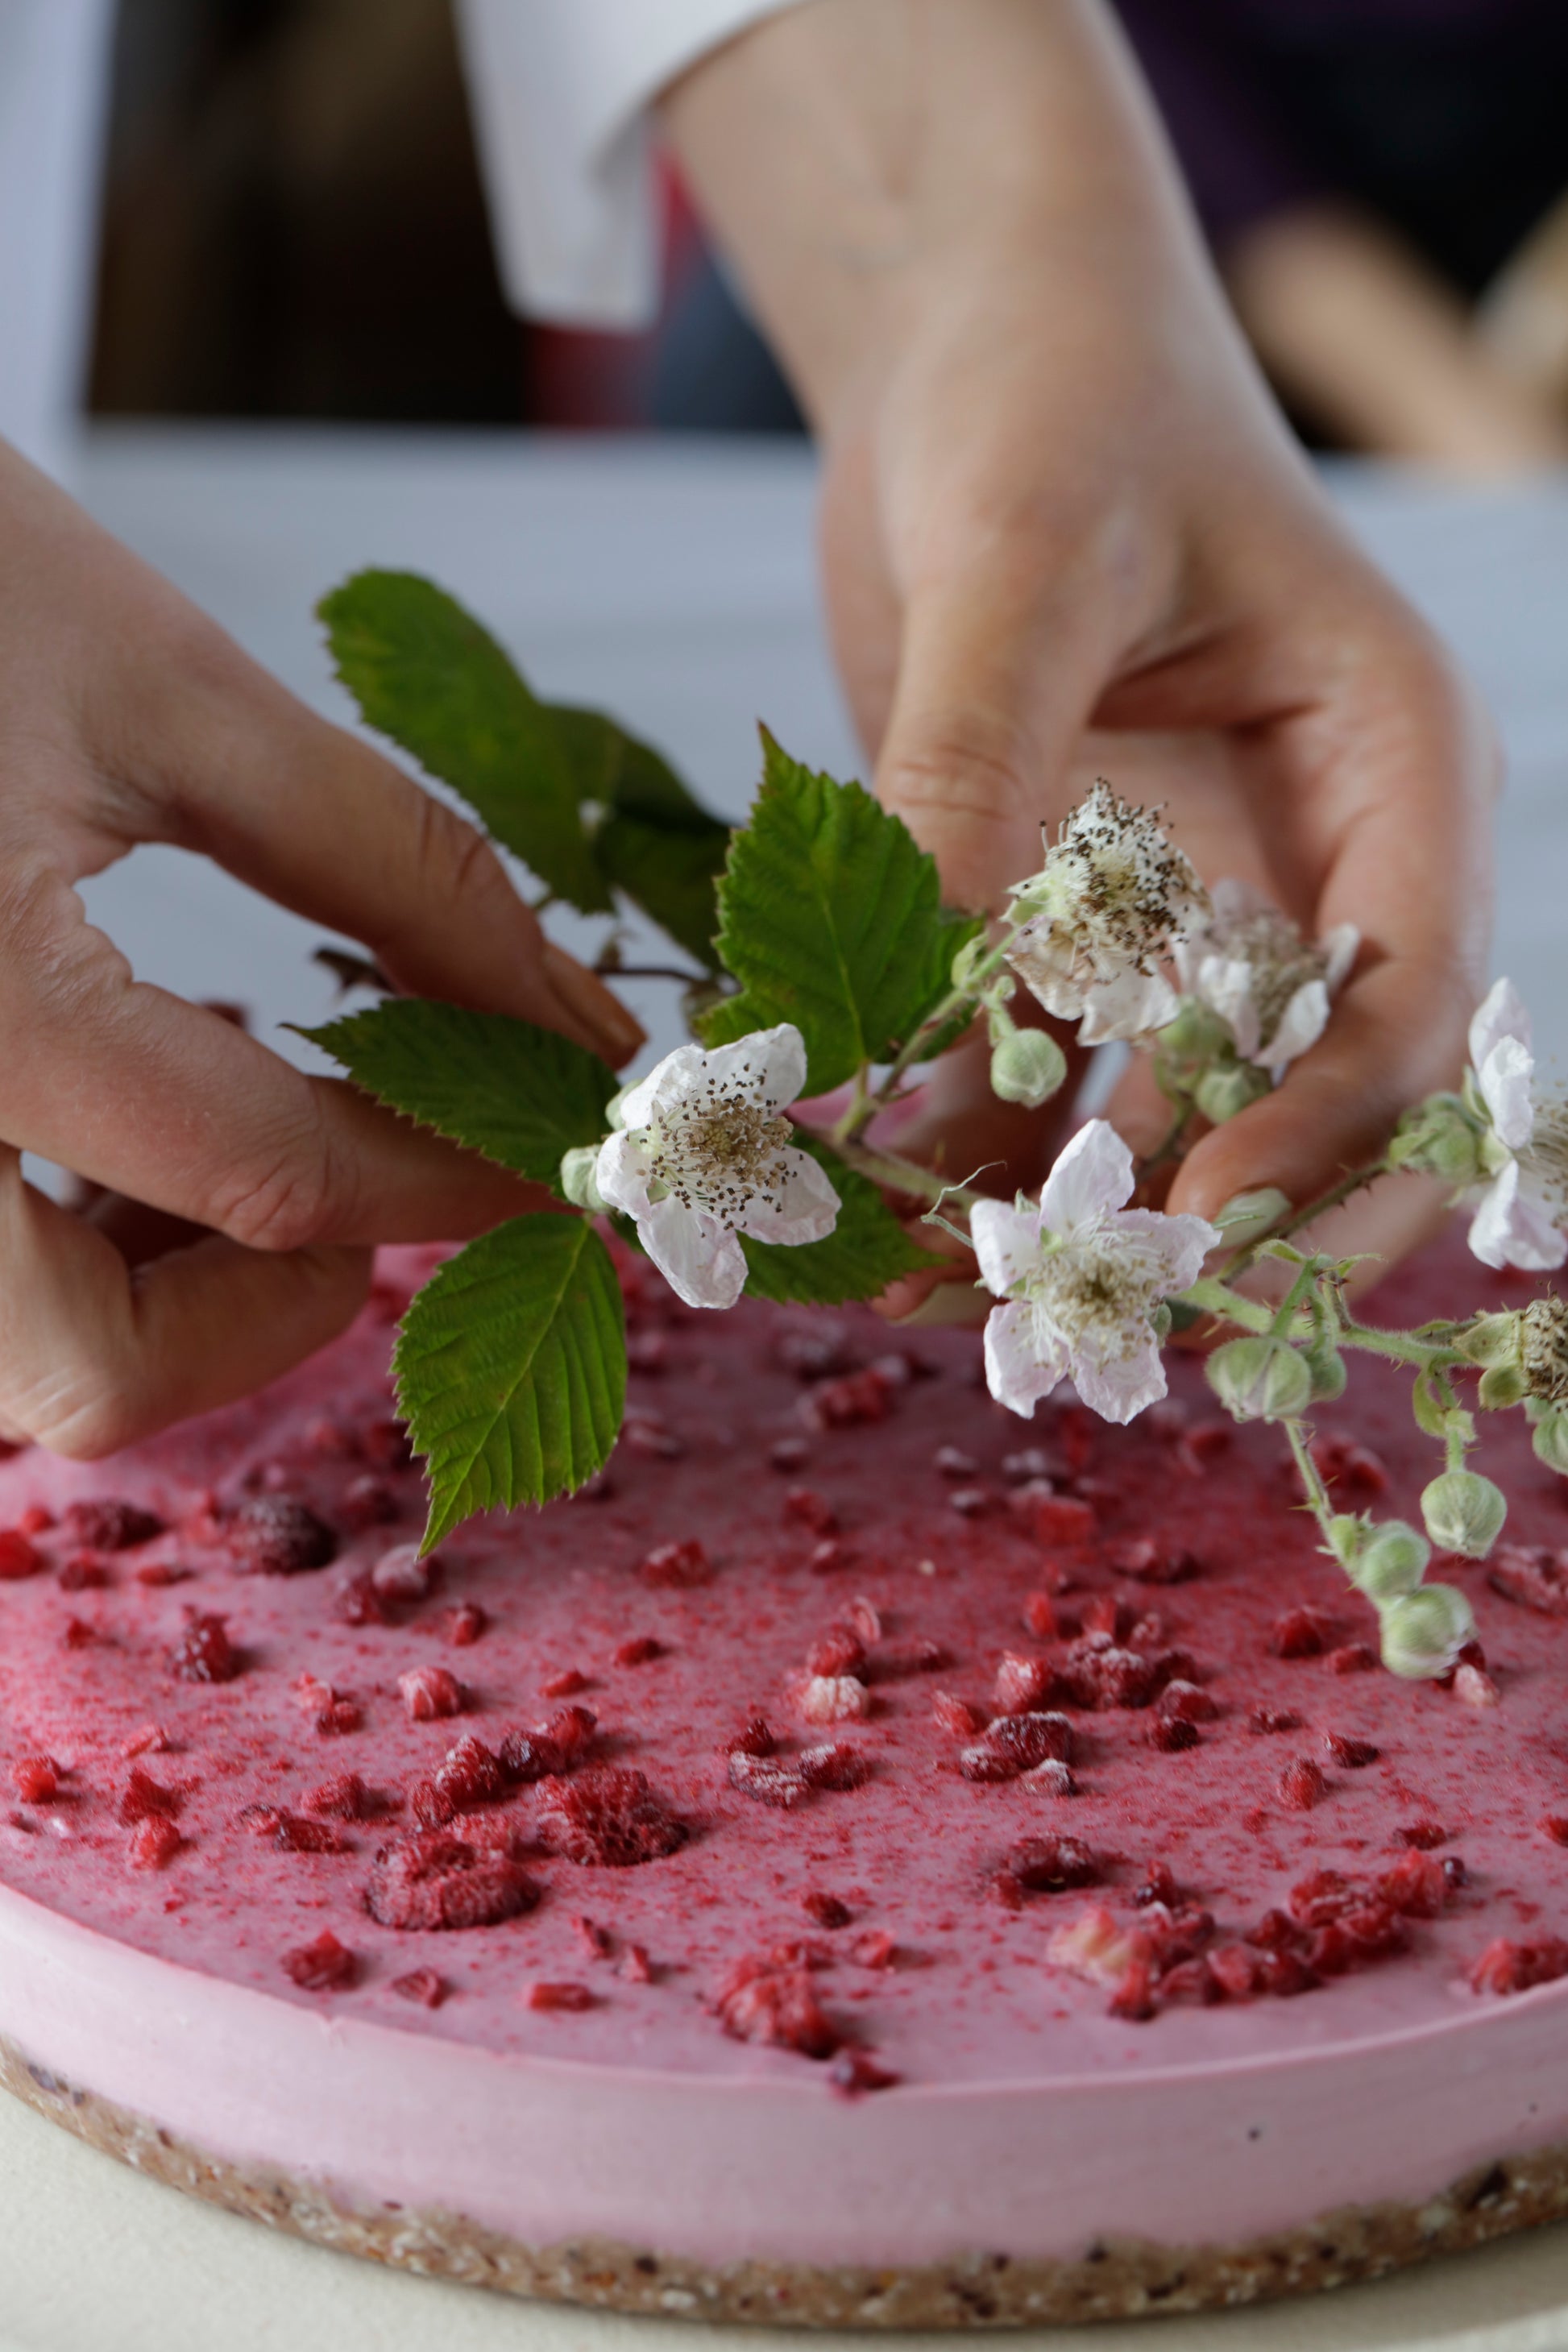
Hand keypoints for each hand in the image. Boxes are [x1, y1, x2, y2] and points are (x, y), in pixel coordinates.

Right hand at [0, 445, 641, 1453]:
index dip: (456, 1173)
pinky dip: (56, 1250)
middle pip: (88, 1373)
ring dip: (150, 1304)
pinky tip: (113, 1123)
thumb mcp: (160, 682)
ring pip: (9, 1366)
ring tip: (230, 1135)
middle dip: (266, 1314)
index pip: (269, 1174)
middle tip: (360, 1182)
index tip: (557, 1147)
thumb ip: (390, 863)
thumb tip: (567, 1018)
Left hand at [665, 0, 1496, 1298]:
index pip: (1411, 995)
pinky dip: (971, 1148)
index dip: (1323, 1133)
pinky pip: (1043, 1070)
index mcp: (1388, 767)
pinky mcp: (1070, 925)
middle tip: (1095, 1329)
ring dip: (1071, 1214)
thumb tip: (893, 1023)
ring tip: (942, 1299)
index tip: (1198, 1226)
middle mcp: (1312, 863)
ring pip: (1169, 1114)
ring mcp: (1191, 908)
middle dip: (1221, 1229)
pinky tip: (877, 1203)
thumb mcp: (1020, 560)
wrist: (969, 343)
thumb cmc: (1050, 390)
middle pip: (1319, 1104)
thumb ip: (974, 776)